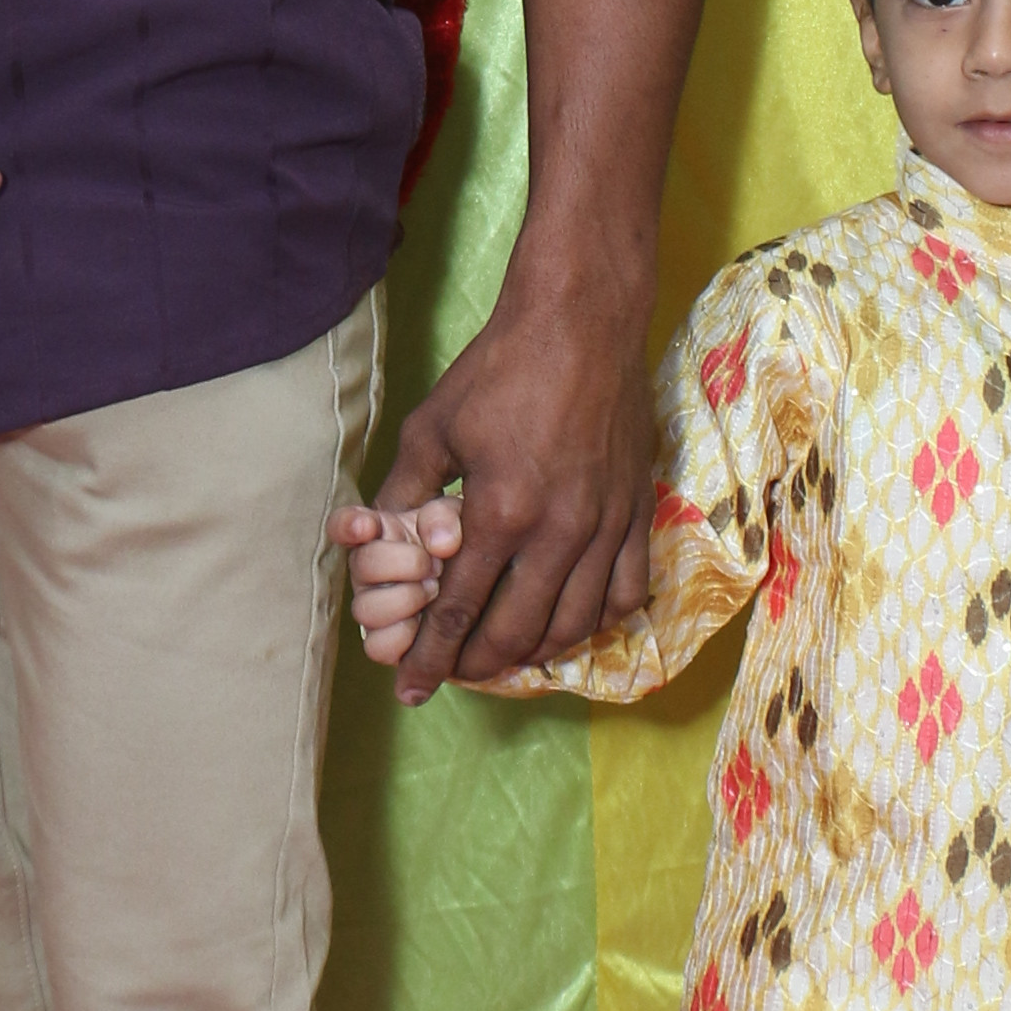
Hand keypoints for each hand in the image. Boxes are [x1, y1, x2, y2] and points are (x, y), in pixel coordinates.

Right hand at [331, 495, 460, 667]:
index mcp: (378, 532)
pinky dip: (404, 636)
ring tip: (434, 591)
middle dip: (406, 564)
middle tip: (435, 565)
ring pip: (365, 610)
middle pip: (361, 565)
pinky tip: (426, 622)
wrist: (468, 584)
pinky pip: (377, 647)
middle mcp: (366, 569)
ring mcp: (372, 606)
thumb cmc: (455, 544)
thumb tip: (442, 544)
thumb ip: (444, 518)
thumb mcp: (456, 519)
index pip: (343, 523)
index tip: (367, 525)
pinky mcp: (384, 641)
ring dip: (407, 600)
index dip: (348, 524)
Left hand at [363, 275, 656, 703]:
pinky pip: (623, 594)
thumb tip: (373, 542)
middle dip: (478, 664)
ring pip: (573, 624)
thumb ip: (404, 494)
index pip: (459, 610)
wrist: (582, 322)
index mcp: (501, 512)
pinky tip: (568, 623)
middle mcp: (559, 531)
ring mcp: (605, 526)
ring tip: (505, 654)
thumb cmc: (499, 369)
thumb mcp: (432, 428)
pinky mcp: (637, 512)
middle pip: (517, 632)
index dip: (431, 657)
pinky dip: (594, 622)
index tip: (410, 689)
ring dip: (535, 651)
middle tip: (454, 673)